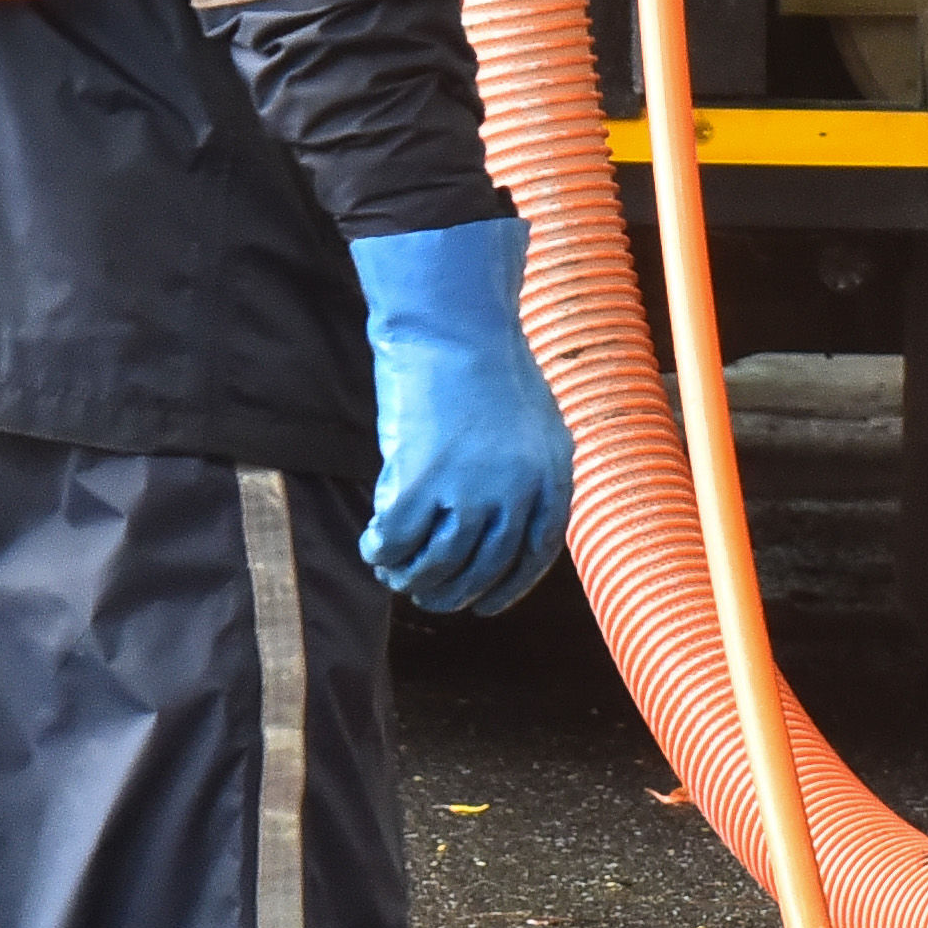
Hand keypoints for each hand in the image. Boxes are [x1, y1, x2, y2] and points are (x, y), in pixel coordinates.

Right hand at [349, 218, 573, 612]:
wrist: (453, 322)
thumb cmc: (484, 363)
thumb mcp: (531, 422)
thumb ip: (525, 472)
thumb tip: (498, 525)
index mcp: (554, 474)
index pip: (537, 552)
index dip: (509, 587)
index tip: (485, 605)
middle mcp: (519, 490)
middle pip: (484, 567)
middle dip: (452, 591)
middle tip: (427, 596)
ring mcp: (471, 489)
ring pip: (439, 563)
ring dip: (413, 577)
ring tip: (395, 574)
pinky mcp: (422, 480)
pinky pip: (398, 538)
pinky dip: (383, 550)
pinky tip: (374, 546)